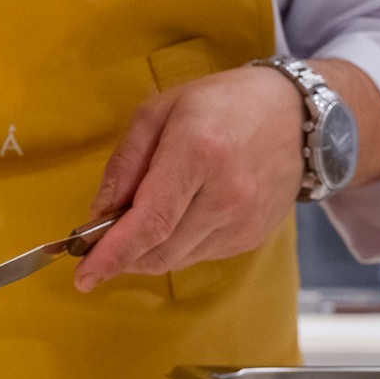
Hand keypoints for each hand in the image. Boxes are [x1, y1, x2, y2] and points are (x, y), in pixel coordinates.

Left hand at [73, 64, 305, 290]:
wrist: (295, 115)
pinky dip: (176, 245)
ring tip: (141, 219)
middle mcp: (226, 195)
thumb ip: (125, 162)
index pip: (150, 222)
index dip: (112, 254)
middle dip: (121, 255)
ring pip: (177, 259)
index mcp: (198, 153)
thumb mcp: (160, 111)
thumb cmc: (221, 103)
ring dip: (147, 251)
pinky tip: (180, 215)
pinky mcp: (254, 236)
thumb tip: (99, 214)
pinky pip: (200, 255)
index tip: (84, 275)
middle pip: (159, 250)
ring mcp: (244, 220)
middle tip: (98, 244)